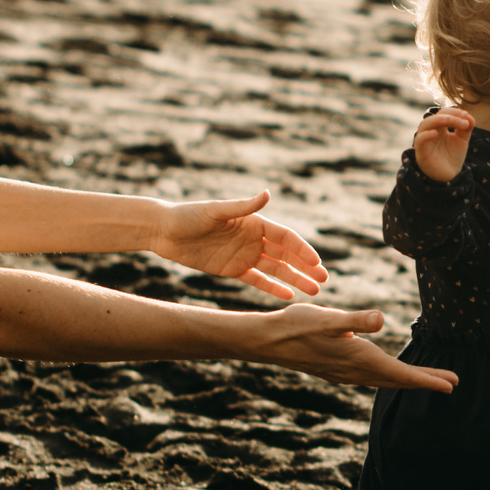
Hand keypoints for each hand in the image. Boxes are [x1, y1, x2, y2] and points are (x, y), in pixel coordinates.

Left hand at [155, 190, 326, 300]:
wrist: (165, 231)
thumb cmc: (189, 216)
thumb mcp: (216, 211)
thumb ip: (242, 206)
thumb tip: (267, 194)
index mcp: (254, 222)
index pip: (285, 238)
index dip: (302, 250)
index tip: (316, 263)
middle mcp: (253, 239)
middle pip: (286, 255)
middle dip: (306, 267)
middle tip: (324, 280)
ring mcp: (244, 255)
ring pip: (276, 270)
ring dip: (295, 279)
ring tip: (314, 292)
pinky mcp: (232, 270)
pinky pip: (257, 280)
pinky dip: (272, 288)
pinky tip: (288, 296)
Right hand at [256, 304, 456, 390]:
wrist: (268, 342)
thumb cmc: (296, 326)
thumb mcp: (327, 317)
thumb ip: (355, 320)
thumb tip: (380, 318)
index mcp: (359, 358)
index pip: (401, 373)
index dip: (428, 379)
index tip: (452, 384)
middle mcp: (355, 371)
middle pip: (398, 380)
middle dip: (426, 382)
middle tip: (452, 383)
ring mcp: (345, 373)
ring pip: (385, 380)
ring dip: (408, 380)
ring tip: (429, 380)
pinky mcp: (336, 370)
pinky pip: (371, 378)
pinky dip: (388, 377)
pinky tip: (388, 373)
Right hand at [413, 106, 474, 181]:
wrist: (450, 177)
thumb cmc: (453, 157)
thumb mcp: (462, 140)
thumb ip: (466, 128)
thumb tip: (469, 116)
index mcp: (439, 127)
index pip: (444, 113)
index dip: (455, 112)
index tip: (467, 116)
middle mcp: (430, 132)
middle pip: (435, 117)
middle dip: (450, 116)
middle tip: (463, 120)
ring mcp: (425, 141)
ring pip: (424, 125)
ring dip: (437, 120)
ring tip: (449, 120)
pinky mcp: (421, 152)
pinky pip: (419, 140)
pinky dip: (425, 135)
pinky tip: (435, 133)